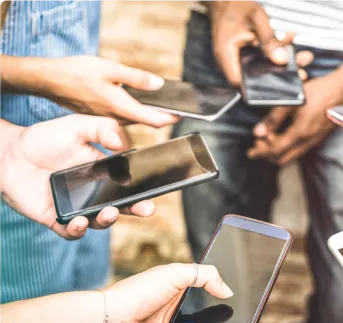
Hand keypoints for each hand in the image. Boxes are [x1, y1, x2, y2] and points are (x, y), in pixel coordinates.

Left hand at [0, 115, 155, 239]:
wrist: (8, 152)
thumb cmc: (44, 138)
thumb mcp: (77, 126)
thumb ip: (102, 128)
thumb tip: (121, 143)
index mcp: (104, 173)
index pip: (128, 184)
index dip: (143, 190)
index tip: (154, 190)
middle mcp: (94, 193)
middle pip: (121, 206)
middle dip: (136, 209)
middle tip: (146, 208)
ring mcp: (77, 207)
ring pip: (99, 221)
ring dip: (107, 220)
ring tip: (109, 213)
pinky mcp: (56, 219)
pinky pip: (71, 231)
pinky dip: (77, 230)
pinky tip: (79, 221)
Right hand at [36, 56, 178, 126]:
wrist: (48, 80)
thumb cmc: (77, 72)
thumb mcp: (110, 69)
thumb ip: (136, 78)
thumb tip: (159, 84)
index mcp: (120, 107)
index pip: (152, 120)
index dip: (170, 119)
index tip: (182, 115)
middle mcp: (114, 118)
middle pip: (144, 122)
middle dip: (161, 118)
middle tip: (175, 111)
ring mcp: (106, 118)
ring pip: (132, 120)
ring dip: (147, 115)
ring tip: (160, 108)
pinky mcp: (99, 115)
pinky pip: (120, 117)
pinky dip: (132, 112)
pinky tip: (135, 103)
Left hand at [105, 263, 233, 322]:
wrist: (110, 321)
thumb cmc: (136, 292)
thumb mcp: (174, 273)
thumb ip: (204, 276)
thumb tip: (227, 290)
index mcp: (175, 281)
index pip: (203, 280)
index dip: (218, 283)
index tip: (237, 287)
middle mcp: (173, 301)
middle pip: (204, 305)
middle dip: (221, 308)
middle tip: (242, 311)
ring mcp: (170, 322)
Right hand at [211, 0, 301, 85]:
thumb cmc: (236, 4)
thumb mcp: (257, 18)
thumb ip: (269, 39)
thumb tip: (282, 60)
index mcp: (227, 56)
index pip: (242, 84)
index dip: (262, 88)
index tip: (284, 85)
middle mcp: (231, 61)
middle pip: (256, 78)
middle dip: (281, 75)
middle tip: (301, 72)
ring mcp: (238, 58)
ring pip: (262, 67)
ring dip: (282, 61)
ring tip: (303, 56)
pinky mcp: (245, 53)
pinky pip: (262, 57)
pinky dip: (276, 50)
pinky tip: (290, 40)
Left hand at [247, 74, 342, 164]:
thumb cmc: (319, 92)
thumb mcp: (291, 102)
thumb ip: (273, 119)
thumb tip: (258, 132)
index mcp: (299, 134)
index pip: (275, 151)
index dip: (260, 152)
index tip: (251, 151)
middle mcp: (307, 141)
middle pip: (283, 158)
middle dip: (268, 154)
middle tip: (257, 145)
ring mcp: (314, 141)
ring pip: (291, 155)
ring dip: (278, 150)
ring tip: (268, 139)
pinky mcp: (318, 137)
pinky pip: (299, 149)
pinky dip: (288, 146)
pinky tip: (283, 134)